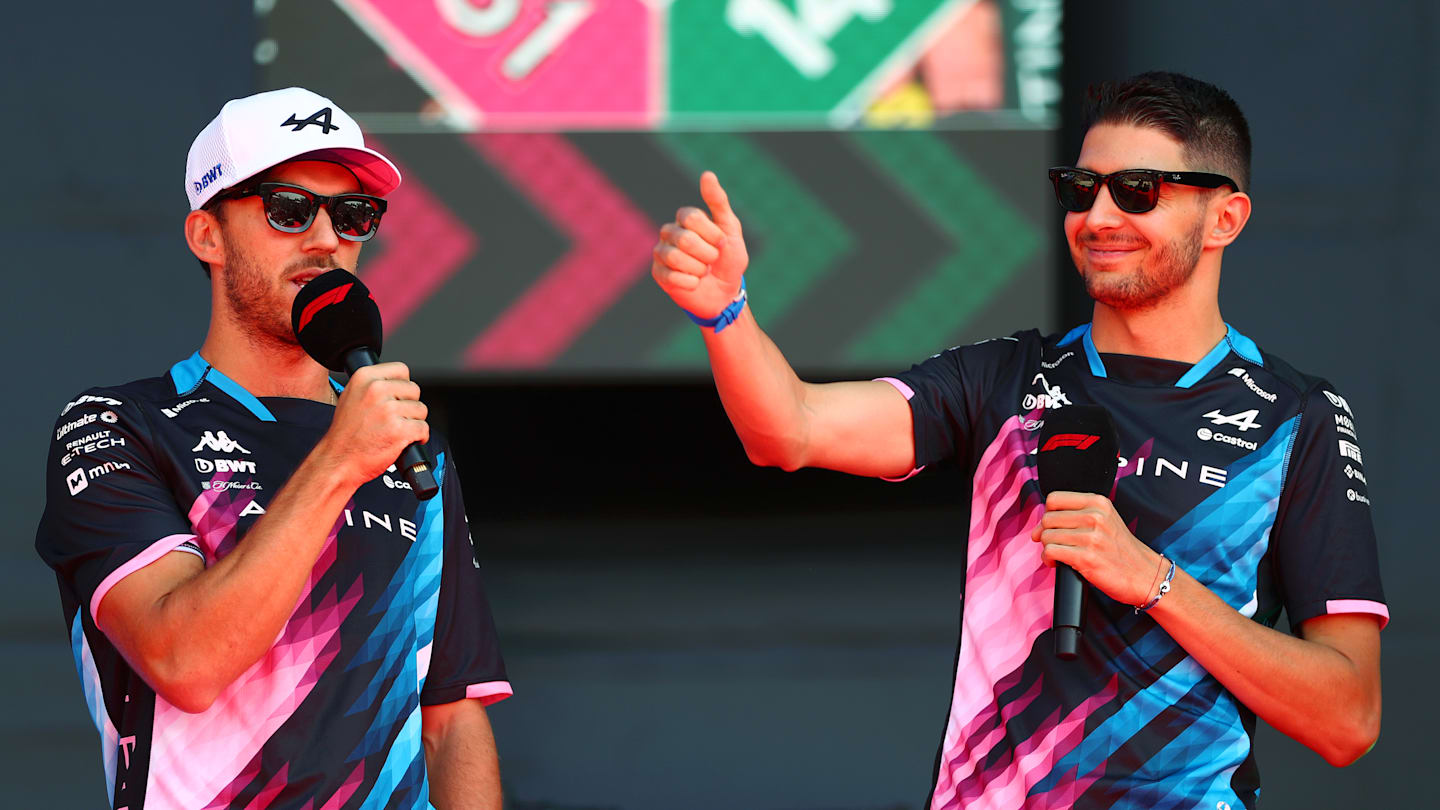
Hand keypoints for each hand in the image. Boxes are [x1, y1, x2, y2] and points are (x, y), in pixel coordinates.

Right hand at [318, 362, 428, 488]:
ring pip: (421, 409)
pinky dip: (419, 437)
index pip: (401, 369)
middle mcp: (376, 390)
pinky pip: (423, 428)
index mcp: (364, 377)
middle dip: (409, 405)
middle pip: (414, 390)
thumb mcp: (351, 396)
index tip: (397, 397)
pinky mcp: (400, 430)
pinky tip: (404, 440)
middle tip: (394, 418)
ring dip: (413, 422)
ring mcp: (389, 410)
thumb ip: (373, 385)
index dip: (402, 385)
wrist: (338, 460)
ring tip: (395, 430)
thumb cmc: (345, 434)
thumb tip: (396, 383)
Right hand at [651, 171, 749, 318]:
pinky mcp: (658, 274)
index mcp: (686, 218)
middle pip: (684, 239)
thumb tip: (707, 174)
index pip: (691, 217)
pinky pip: (671, 277)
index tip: (722, 242)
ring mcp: (661, 252)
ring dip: (698, 269)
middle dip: (707, 254)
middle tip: (712, 260)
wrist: (725, 292)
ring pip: (675, 258)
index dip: (711, 234)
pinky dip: (690, 283)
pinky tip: (694, 283)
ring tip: (703, 272)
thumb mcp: (730, 228)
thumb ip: (718, 202)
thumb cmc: (729, 259)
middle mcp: (670, 232)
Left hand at [1030, 491, 1163, 606]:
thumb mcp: (1106, 520)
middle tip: (1055, 543)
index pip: (1054, 499)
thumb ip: (1077, 515)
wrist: (1145, 575)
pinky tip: (1057, 562)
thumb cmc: (1122, 551)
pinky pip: (1050, 552)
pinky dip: (1048, 559)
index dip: (1049, 513)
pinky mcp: (1085, 557)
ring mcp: (1090, 537)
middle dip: (1046, 533)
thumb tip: (1040, 525)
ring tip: (1058, 554)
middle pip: (1048, 518)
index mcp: (1098, 503)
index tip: (1053, 526)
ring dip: (1047, 548)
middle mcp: (1095, 516)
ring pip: (1047, 535)